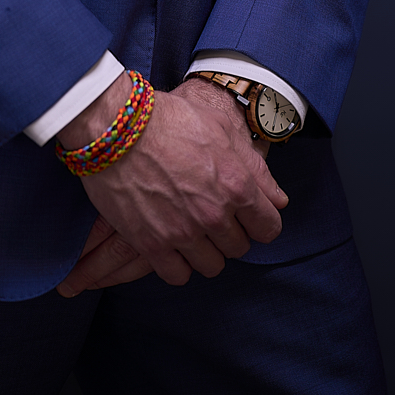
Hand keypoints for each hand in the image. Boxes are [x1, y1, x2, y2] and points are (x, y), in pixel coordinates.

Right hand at [55, 77, 286, 295]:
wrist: (115, 125)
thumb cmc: (169, 119)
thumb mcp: (221, 129)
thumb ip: (256, 169)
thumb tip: (279, 200)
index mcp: (237, 185)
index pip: (269, 228)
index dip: (259, 222)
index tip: (246, 216)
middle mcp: (214, 214)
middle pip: (239, 248)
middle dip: (230, 233)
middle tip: (212, 215)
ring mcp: (182, 232)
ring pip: (212, 266)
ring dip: (205, 250)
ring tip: (191, 230)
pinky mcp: (151, 244)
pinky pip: (178, 275)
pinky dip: (177, 264)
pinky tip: (171, 244)